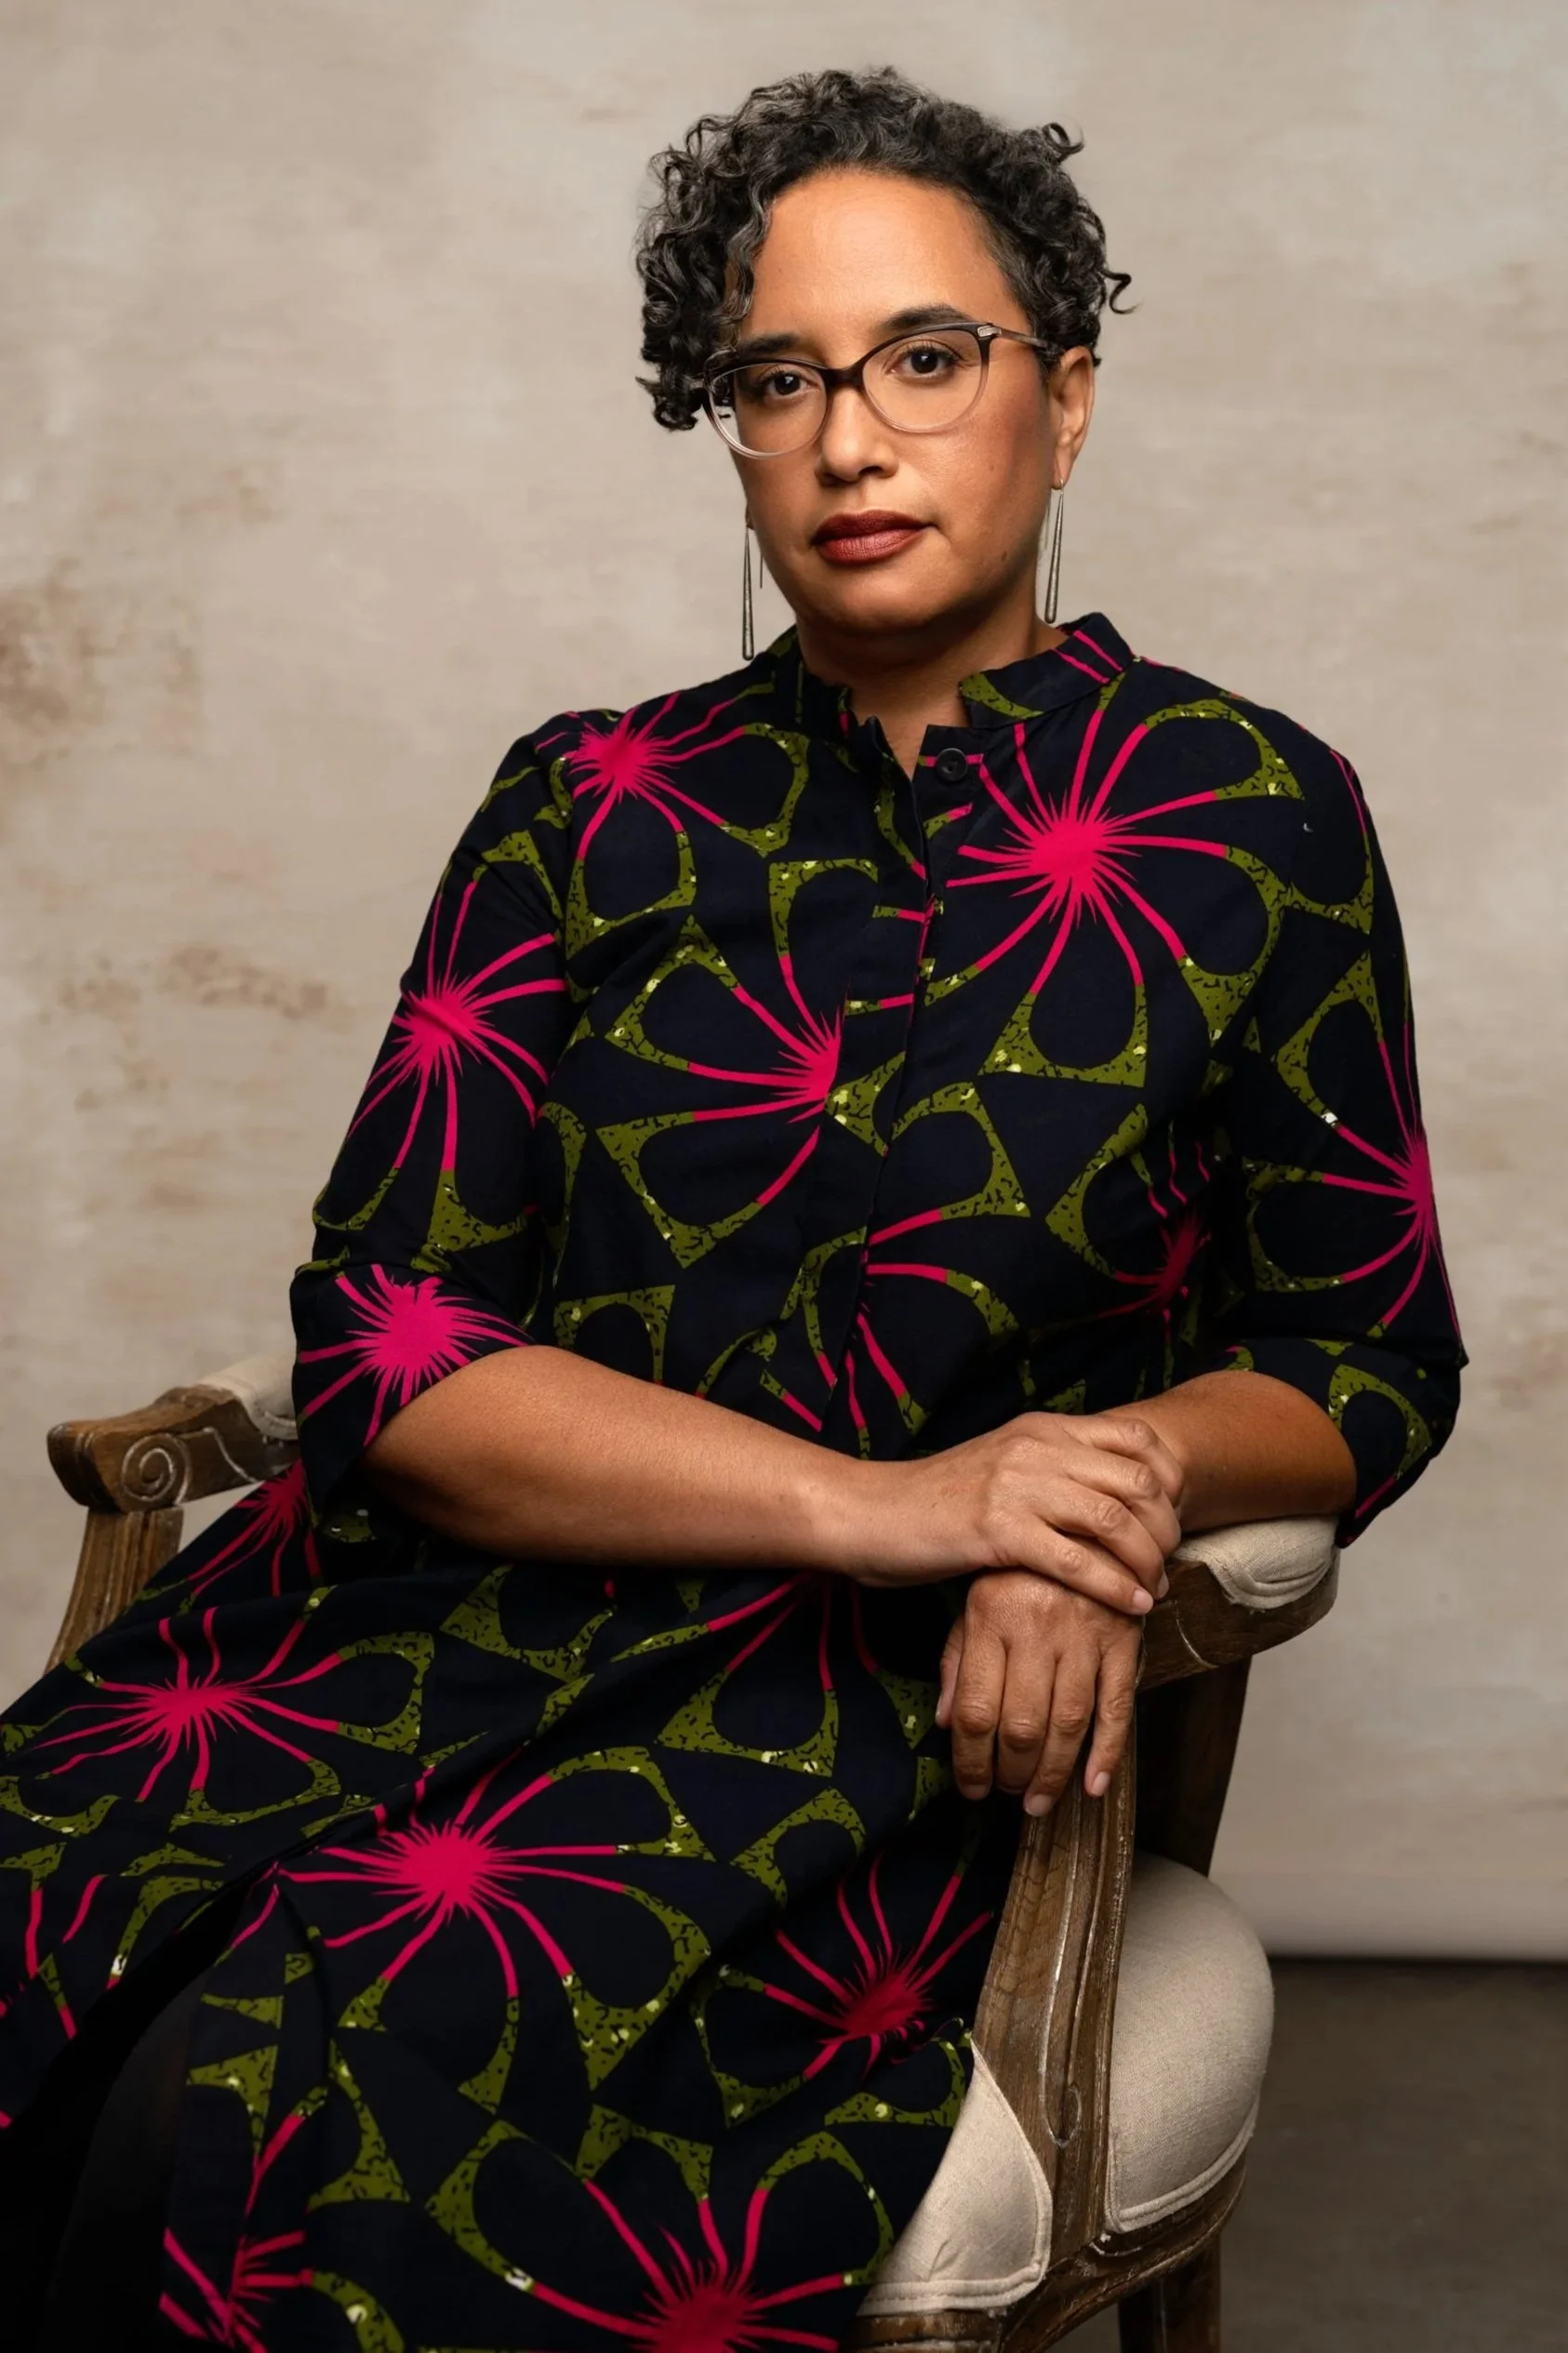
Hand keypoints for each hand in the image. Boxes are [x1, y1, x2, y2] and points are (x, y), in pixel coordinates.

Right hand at [856, 1410, 1184, 1613]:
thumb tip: (1116, 1494)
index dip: (1169, 1478)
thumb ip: (1055, 1468)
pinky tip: (1132, 1606)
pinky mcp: (997, 1530)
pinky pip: (1076, 1561)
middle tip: (1168, 1561)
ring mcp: (1016, 1486)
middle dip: (1165, 1526)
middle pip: (1136, 1480)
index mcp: (1043, 1429)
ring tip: (1156, 1588)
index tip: (1172, 1517)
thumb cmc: (941, 1501)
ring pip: (1112, 1519)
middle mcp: (1036, 1448)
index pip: (1135, 1437)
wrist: (872, 1514)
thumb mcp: (1005, 1466)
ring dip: (1147, 1560)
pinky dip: (1114, 1587)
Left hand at [935, 1571, 1141, 1813]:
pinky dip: (1107, 1752)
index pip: (974, 1709)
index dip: (970, 1760)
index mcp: (991, 1614)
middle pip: (1020, 1723)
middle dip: (1010, 1772)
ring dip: (1052, 1773)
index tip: (970, 1787)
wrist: (1086, 1522)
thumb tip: (945, 1723)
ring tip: (1038, 1800)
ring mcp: (1083, 1634)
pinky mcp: (1123, 1640)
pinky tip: (1093, 1785)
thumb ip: (957, 1659)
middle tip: (1006, 1792)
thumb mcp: (975, 1601)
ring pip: (1067, 1722)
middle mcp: (1036, 1626)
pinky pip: (1116, 1706)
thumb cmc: (1021, 1569)